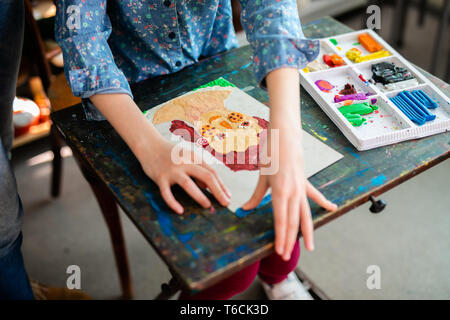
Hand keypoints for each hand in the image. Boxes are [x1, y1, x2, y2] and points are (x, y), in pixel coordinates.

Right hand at [138, 137, 230, 213]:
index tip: (228, 196)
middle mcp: (185, 162)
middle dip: (218, 191)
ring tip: (207, 205)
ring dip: (199, 196)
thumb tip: (208, 187)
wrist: (149, 145)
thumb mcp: (187, 157)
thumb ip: (198, 170)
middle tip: (225, 203)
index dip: (222, 185)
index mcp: (194, 157)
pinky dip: (173, 203)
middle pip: (206, 176)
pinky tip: (180, 211)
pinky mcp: (160, 177)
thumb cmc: (171, 153)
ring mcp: (172, 170)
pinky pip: (167, 193)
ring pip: (188, 184)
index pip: (212, 172)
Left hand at [242, 125, 336, 260]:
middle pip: (293, 221)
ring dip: (306, 231)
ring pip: (305, 214)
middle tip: (286, 255)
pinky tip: (332, 209)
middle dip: (289, 240)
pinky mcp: (305, 182)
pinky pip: (315, 195)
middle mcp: (293, 192)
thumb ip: (256, 195)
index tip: (279, 251)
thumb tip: (244, 209)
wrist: (284, 136)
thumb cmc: (271, 154)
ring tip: (310, 247)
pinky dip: (323, 202)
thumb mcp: (261, 177)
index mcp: (280, 191)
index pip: (281, 220)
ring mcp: (301, 188)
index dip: (280, 237)